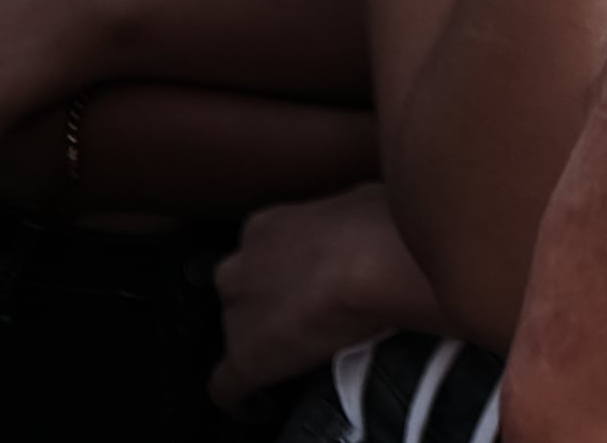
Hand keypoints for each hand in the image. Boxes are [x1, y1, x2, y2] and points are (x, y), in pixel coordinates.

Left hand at [212, 183, 442, 402]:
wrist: (374, 262)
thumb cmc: (379, 225)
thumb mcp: (354, 204)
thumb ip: (332, 222)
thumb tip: (349, 228)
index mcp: (263, 229)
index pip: (258, 254)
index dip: (281, 269)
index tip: (305, 279)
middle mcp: (238, 270)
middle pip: (239, 292)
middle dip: (266, 302)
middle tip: (306, 311)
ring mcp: (236, 316)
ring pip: (236, 334)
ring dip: (263, 340)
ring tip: (298, 351)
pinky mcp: (246, 359)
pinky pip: (227, 387)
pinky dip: (241, 397)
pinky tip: (258, 404)